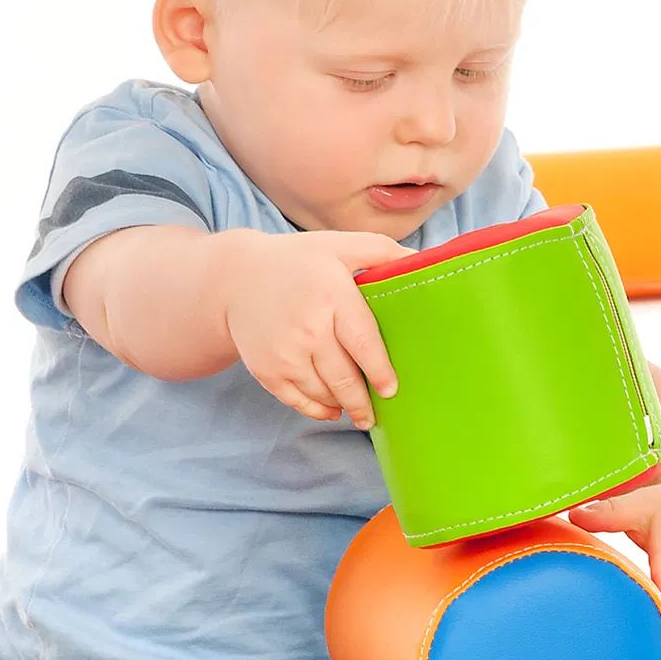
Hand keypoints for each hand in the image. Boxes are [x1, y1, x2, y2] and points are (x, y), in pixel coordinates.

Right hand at [219, 229, 412, 427]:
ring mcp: (284, 353)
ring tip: (358, 411)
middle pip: (344, 377)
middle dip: (363, 402)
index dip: (380, 371)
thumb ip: (382, 251)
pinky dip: (317, 410)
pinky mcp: (266, 370)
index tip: (391, 389)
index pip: (363, 343)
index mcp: (331, 295)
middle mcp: (307, 327)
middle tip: (376, 414)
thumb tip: (424, 264)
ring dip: (343, 405)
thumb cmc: (297, 261)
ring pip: (323, 393)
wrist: (236, 278)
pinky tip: (331, 409)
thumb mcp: (338, 245)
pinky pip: (297, 400)